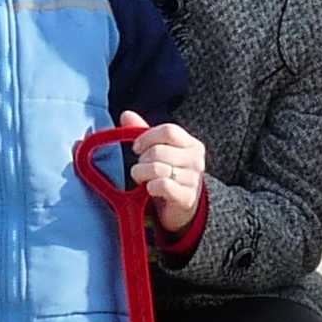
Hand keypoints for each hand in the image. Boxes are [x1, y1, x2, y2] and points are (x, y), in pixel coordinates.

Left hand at [121, 110, 204, 234]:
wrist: (180, 207)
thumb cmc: (167, 174)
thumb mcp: (157, 151)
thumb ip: (143, 132)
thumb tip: (126, 114)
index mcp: (191, 144)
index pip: (168, 131)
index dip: (147, 137)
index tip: (136, 148)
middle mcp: (196, 160)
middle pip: (158, 150)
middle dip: (142, 159)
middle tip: (141, 167)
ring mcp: (193, 179)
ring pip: (157, 168)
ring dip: (142, 174)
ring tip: (143, 179)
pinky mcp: (187, 197)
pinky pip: (162, 185)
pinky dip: (150, 187)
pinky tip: (151, 190)